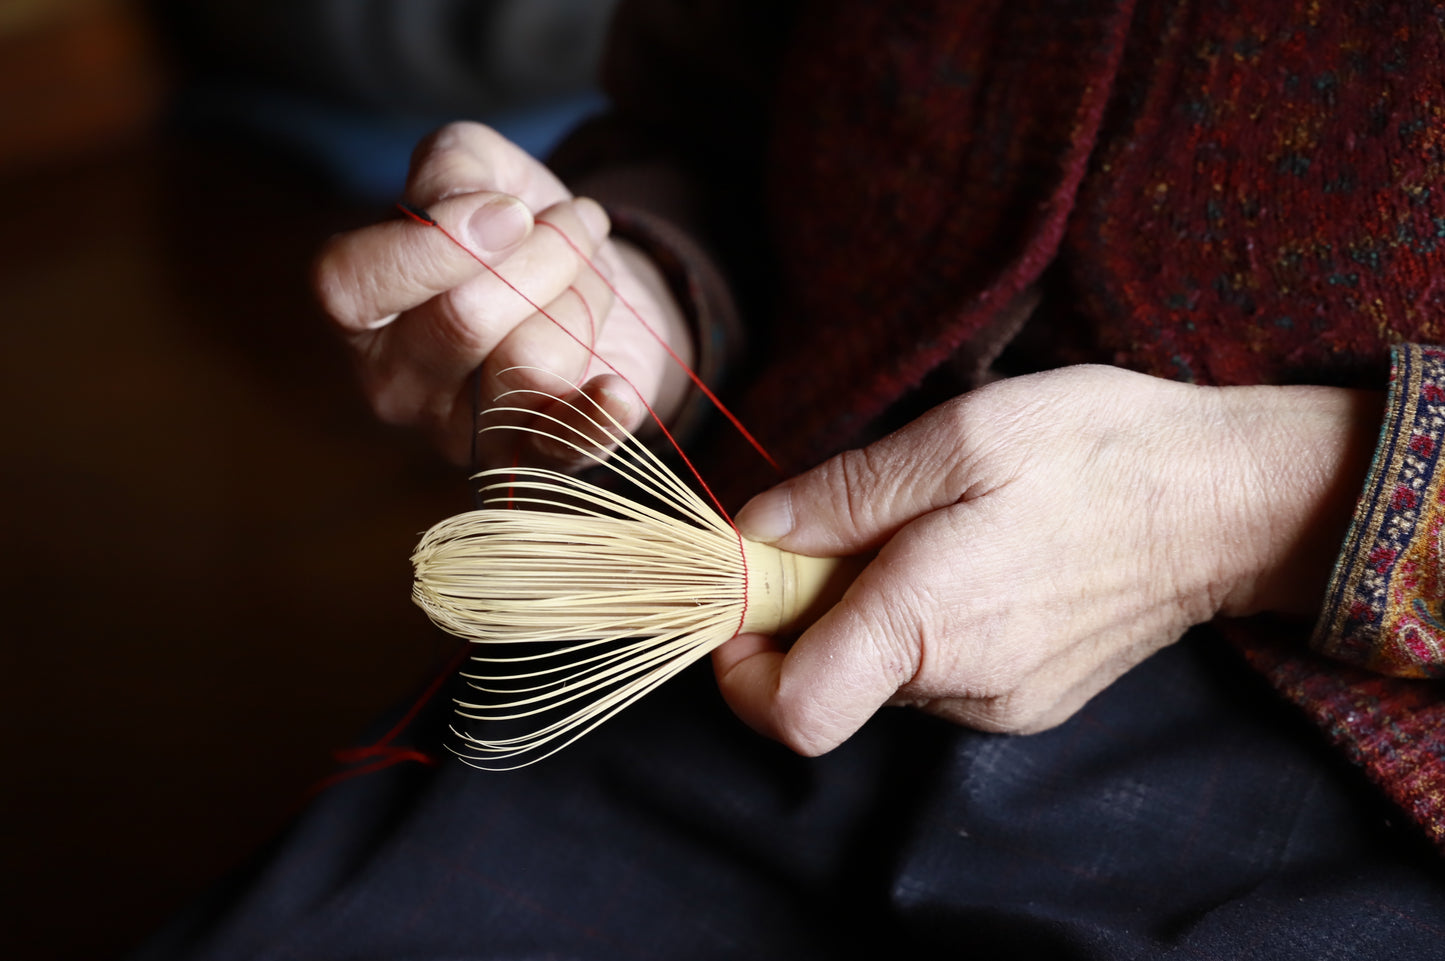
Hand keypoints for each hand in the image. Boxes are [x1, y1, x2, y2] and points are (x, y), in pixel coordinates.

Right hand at [313, 122, 692, 466]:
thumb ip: (451, 166)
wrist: (592, 289)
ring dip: (584, 298)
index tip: (511, 209)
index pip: (350, 286)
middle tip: (575, 224)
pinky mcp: (534, 457)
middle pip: (463, 319)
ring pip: (530, 365)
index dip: (436, 241)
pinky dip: (598, 414)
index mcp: (358, 314)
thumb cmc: (518, 229)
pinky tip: (615, 386)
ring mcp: (462, 432)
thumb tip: (472, 210)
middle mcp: (395, 384)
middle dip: (544, 253)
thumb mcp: (478, 168)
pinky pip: (566, 444)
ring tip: (590, 276)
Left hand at [714, 366, 1378, 754]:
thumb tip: (753, 532)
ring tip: (926, 530)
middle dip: (806, 614)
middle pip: (828, 686)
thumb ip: (843, 496)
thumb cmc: (1099, 452)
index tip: (743, 599)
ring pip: (882, 677)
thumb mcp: (958, 437)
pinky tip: (969, 559)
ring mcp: (1002, 705)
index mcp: (929, 624)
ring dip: (868, 613)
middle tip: (841, 528)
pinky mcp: (1031, 701)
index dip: (740, 667)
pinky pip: (936, 675)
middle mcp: (962, 689)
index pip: (790, 713)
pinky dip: (920, 626)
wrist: (1232, 501)